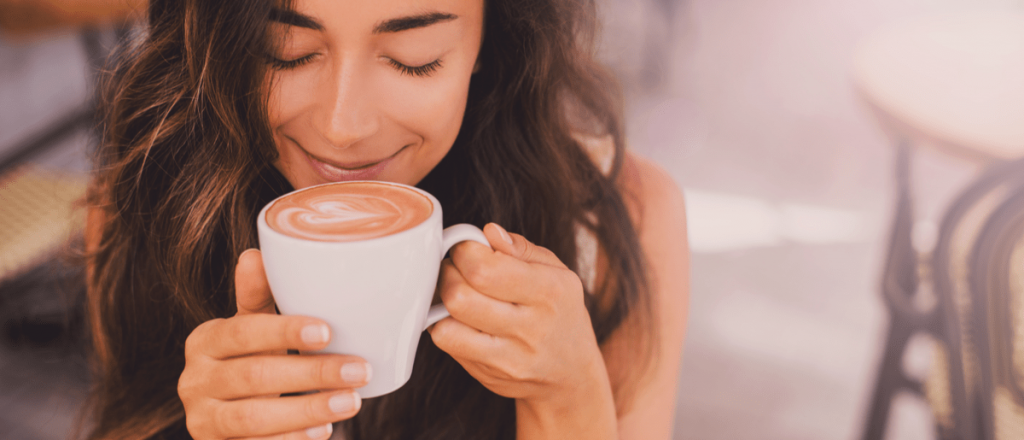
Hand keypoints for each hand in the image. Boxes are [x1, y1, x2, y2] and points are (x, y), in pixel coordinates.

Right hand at [177, 249, 370, 439]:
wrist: (233, 423)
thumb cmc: (252, 362)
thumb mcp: (254, 329)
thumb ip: (258, 297)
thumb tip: (256, 254)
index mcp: (205, 341)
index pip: (243, 331)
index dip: (284, 331)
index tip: (327, 332)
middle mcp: (194, 380)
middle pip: (254, 375)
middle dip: (311, 373)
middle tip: (359, 370)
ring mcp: (202, 420)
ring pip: (253, 417)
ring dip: (307, 409)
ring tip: (350, 402)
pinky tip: (323, 430)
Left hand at [428, 224, 608, 409]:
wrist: (572, 374)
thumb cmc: (560, 313)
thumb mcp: (557, 273)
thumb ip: (521, 248)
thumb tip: (489, 232)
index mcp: (549, 292)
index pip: (485, 269)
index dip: (465, 251)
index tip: (467, 248)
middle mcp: (530, 327)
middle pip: (459, 296)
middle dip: (447, 273)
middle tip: (456, 268)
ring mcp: (508, 357)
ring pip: (446, 324)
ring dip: (441, 301)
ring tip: (456, 291)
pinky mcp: (488, 375)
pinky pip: (447, 344)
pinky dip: (443, 324)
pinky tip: (458, 317)